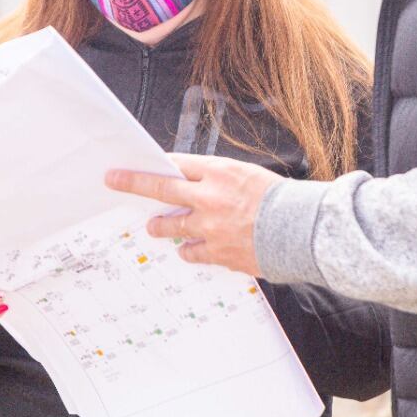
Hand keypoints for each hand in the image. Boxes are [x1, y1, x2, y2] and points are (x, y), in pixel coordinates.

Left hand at [105, 153, 283, 276]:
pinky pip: (190, 253)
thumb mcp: (247, 176)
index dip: (154, 164)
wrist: (303, 231)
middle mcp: (209, 198)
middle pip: (160, 187)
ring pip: (170, 226)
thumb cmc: (281, 200)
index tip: (135, 164)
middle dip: (133, 183)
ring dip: (160, 226)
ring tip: (155, 226)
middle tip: (113, 181)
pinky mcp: (217, 252)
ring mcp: (210, 227)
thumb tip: (192, 187)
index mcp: (219, 172)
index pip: (176, 164)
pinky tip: (188, 249)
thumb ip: (217, 180)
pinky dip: (188, 250)